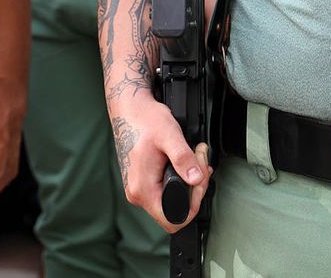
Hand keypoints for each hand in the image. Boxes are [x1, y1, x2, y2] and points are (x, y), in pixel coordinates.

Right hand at [110, 95, 210, 232]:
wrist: (130, 109)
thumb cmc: (145, 120)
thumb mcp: (169, 135)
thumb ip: (183, 158)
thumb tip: (196, 179)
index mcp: (142, 189)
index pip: (172, 219)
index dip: (193, 204)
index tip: (200, 179)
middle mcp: (138, 193)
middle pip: (176, 210)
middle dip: (196, 188)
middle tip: (200, 161)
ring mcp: (140, 189)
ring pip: (173, 200)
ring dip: (190, 181)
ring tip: (194, 157)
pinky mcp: (144, 182)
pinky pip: (167, 190)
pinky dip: (182, 177)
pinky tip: (186, 161)